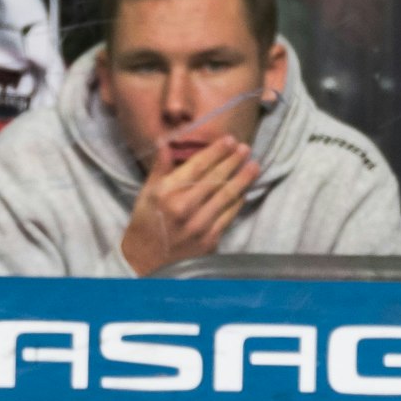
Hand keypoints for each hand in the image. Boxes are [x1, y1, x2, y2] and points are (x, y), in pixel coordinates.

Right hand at [120, 136, 259, 275]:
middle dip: (233, 161)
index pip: (197, 166)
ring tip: (254, 165)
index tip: (229, 140)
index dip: (216, 152)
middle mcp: (184, 207)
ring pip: (227, 196)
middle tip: (246, 148)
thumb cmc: (146, 223)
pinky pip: (229, 216)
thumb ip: (160, 168)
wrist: (147, 261)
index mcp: (167, 193)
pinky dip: (238, 201)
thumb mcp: (146, 193)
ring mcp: (199, 225)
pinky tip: (245, 191)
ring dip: (243, 179)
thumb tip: (166, 143)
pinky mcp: (210, 240)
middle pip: (215, 179)